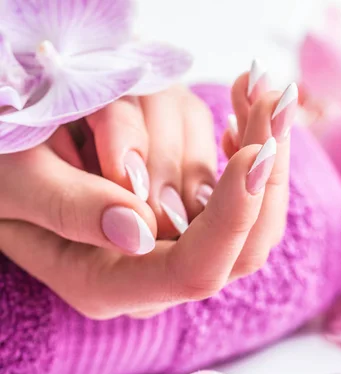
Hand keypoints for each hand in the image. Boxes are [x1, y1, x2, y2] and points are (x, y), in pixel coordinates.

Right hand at [0, 71, 296, 318]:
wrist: (5, 157)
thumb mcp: (11, 183)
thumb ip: (67, 209)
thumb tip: (135, 229)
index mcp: (108, 282)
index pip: (193, 271)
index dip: (232, 215)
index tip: (255, 151)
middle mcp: (153, 266)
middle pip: (246, 243)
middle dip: (268, 168)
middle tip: (275, 98)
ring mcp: (175, 232)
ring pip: (237, 189)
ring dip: (234, 128)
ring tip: (203, 85)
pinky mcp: (186, 199)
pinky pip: (233, 169)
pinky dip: (243, 132)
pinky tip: (240, 102)